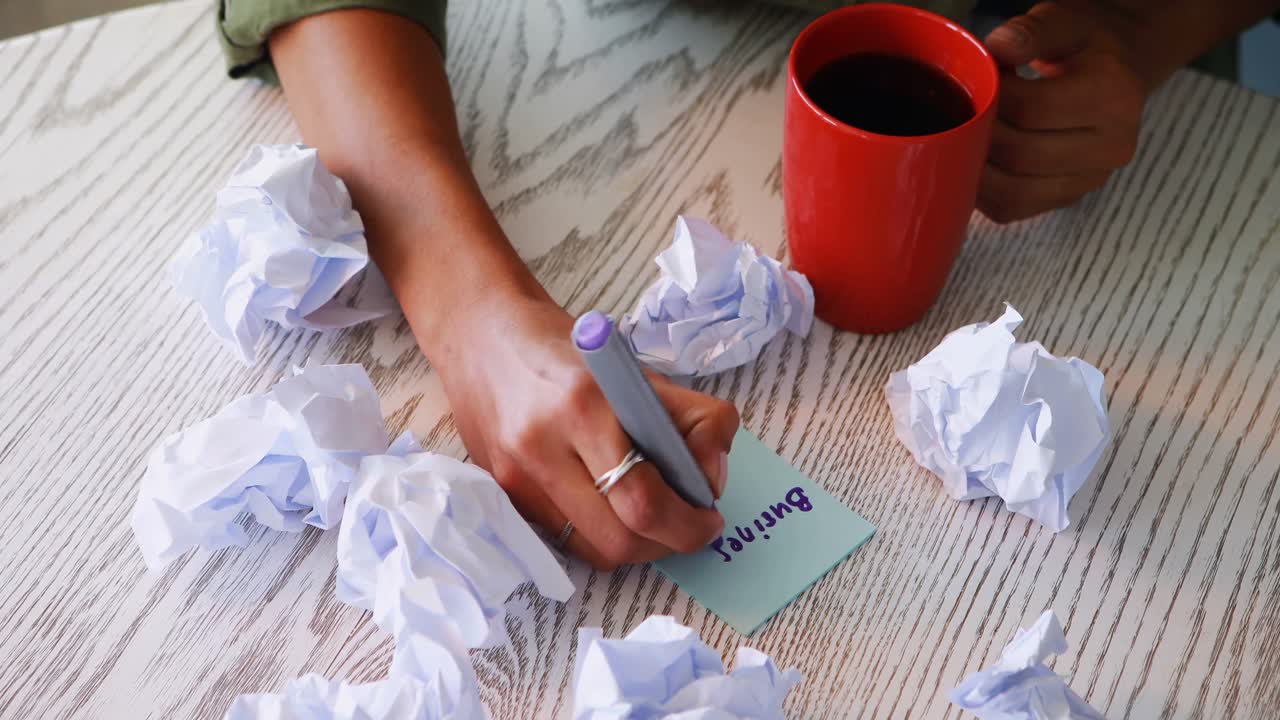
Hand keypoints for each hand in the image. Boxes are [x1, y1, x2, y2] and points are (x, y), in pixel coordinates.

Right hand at [431, 294, 737, 570]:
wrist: (479, 335)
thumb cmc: (566, 350)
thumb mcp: (636, 370)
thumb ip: (689, 418)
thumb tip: (711, 477)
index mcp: (583, 405)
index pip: (643, 497)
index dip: (688, 522)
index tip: (710, 516)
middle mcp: (542, 446)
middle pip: (620, 539)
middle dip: (669, 541)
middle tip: (692, 525)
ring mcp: (516, 477)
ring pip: (593, 550)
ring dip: (638, 545)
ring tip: (656, 517)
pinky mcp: (501, 493)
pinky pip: (565, 539)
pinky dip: (601, 533)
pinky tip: (613, 508)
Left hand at [979, 1, 1145, 222]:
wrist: (1120, 70)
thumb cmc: (1085, 45)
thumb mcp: (1064, 22)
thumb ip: (1032, 31)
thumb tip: (999, 48)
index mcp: (1115, 97)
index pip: (1032, 110)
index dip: (990, 99)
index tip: (976, 83)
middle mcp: (1112, 146)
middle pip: (1021, 155)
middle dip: (980, 134)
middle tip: (965, 113)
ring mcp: (1092, 180)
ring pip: (1014, 193)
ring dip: (976, 168)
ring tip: (967, 137)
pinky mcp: (1069, 199)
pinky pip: (1013, 208)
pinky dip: (983, 191)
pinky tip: (973, 164)